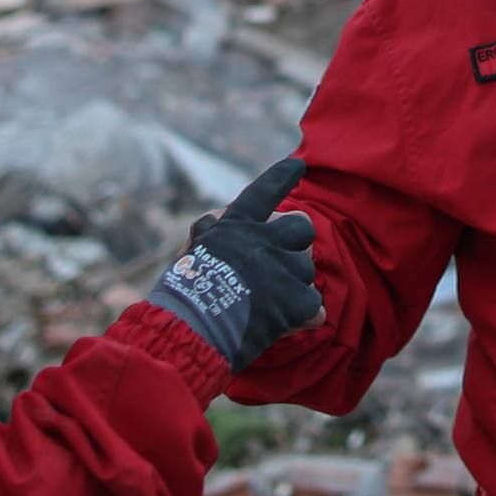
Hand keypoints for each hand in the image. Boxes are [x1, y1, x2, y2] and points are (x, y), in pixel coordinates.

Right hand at [147, 158, 322, 370]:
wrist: (188, 330)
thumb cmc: (181, 296)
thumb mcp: (191, 251)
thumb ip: (211, 232)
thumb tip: (218, 218)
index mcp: (235, 225)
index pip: (262, 192)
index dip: (281, 177)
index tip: (298, 166)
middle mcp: (264, 239)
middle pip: (302, 227)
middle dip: (296, 243)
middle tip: (280, 263)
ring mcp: (283, 267)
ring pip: (306, 271)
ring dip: (293, 287)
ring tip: (264, 307)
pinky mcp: (296, 300)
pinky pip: (314, 306)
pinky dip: (302, 318)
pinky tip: (283, 325)